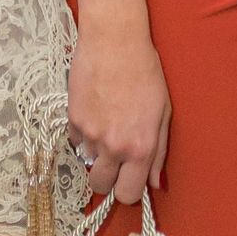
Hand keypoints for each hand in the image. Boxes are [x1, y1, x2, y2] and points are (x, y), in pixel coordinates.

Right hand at [67, 9, 171, 206]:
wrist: (114, 40)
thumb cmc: (145, 71)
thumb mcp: (163, 112)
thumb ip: (159, 152)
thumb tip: (154, 182)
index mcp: (141, 148)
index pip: (129, 195)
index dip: (128, 190)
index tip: (128, 179)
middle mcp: (114, 146)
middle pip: (101, 186)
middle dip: (107, 179)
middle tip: (112, 161)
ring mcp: (91, 133)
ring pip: (87, 162)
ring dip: (95, 152)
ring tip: (105, 127)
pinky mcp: (72, 118)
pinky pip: (76, 140)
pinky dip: (83, 133)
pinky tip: (94, 112)